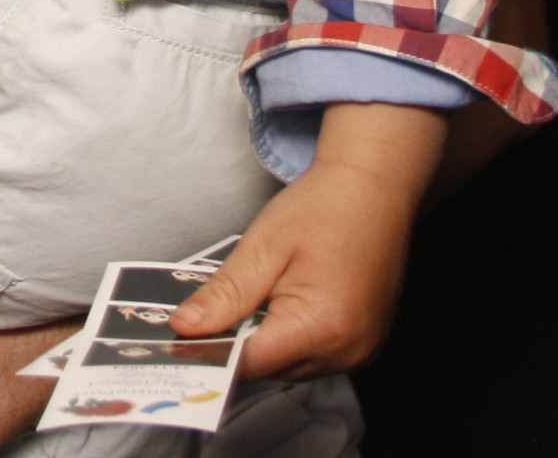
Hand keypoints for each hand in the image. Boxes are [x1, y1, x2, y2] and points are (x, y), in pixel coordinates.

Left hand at [169, 103, 448, 378]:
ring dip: (266, 339)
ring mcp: (360, 349)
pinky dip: (291, 336)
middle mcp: (346, 349)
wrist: (373, 190)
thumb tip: (186, 327)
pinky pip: (313, 355)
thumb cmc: (324, 208)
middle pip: (269, 367)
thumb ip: (223, 295)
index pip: (249, 362)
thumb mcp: (262, 247)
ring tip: (262, 292)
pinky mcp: (364, 344)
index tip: (184, 336)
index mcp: (321, 326)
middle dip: (238, 340)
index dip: (212, 350)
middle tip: (221, 301)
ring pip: (289, 365)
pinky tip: (285, 301)